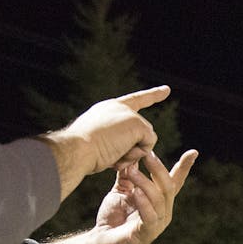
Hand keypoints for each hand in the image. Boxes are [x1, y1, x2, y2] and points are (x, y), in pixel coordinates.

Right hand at [39, 86, 170, 191]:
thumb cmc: (82, 152)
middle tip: (108, 153)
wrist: (76, 149)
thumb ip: (118, 141)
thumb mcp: (97, 143)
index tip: (167, 89)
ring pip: (145, 140)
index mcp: (106, 109)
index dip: (151, 96)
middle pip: (141, 132)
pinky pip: (149, 145)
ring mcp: (129, 114)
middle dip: (132, 149)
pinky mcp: (137, 124)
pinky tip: (120, 152)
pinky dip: (137, 154)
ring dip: (132, 153)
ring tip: (111, 152)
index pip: (133, 101)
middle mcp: (119, 108)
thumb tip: (142, 149)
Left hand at [90, 149, 198, 243]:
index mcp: (160, 201)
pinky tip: (135, 192)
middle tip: (146, 154)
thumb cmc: (113, 216)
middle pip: (168, 186)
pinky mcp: (146, 235)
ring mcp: (157, 224)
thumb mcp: (122, 190)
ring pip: (159, 199)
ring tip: (131, 171)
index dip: (185, 168)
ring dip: (145, 182)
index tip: (193, 152)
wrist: (101, 241)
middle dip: (158, 168)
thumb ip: (129, 174)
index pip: (175, 182)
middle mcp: (163, 212)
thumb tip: (133, 152)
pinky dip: (144, 203)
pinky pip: (150, 216)